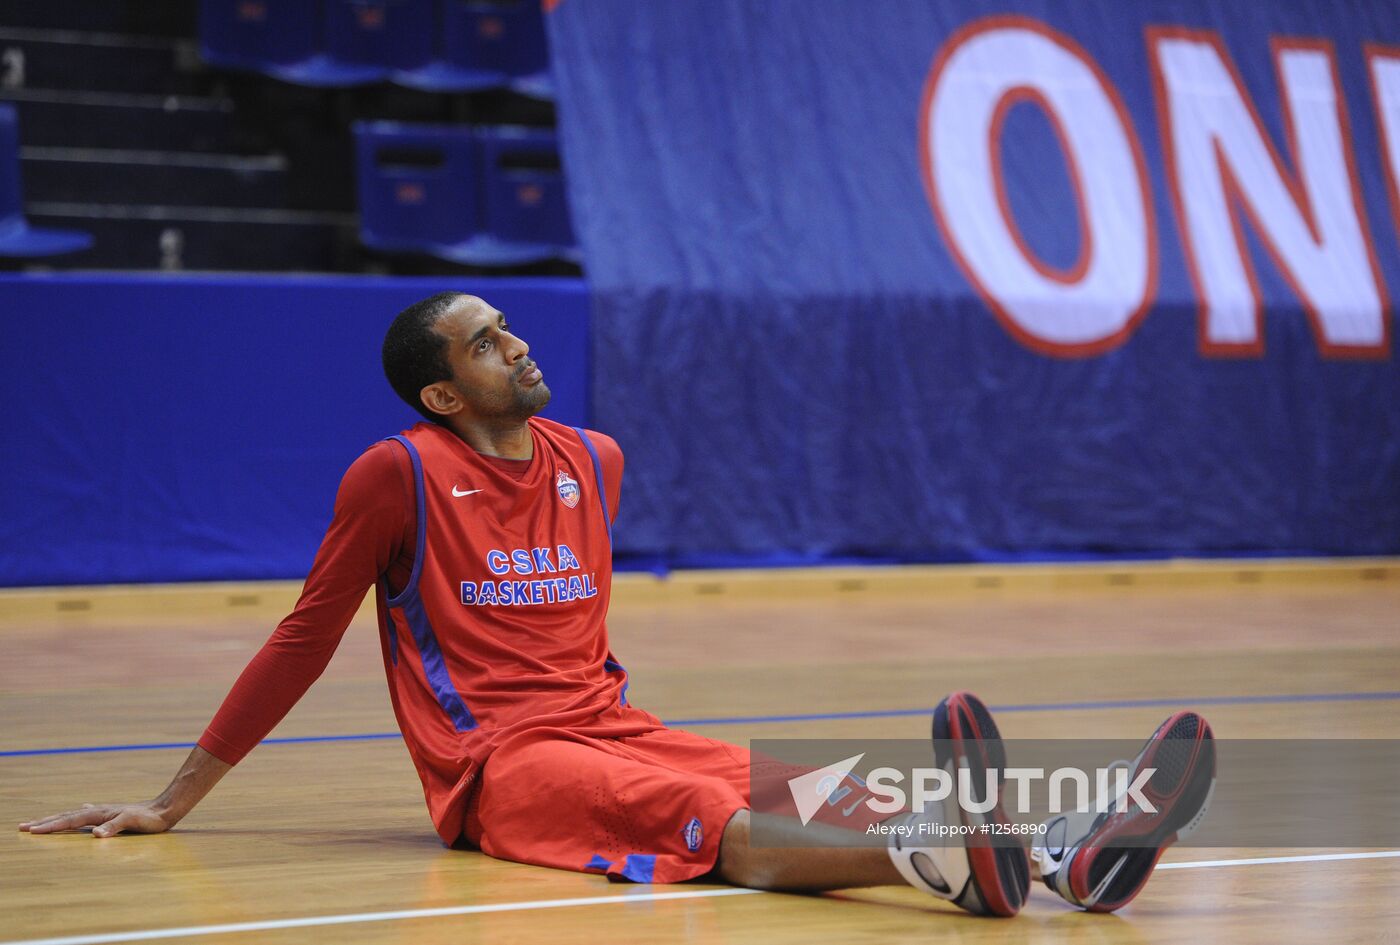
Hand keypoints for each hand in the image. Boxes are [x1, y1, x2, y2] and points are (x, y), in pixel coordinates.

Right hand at [19, 802, 173, 837]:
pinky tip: (79, 811)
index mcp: (99, 813)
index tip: (31, 831)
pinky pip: (87, 815)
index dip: (50, 826)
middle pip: (66, 816)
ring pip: (74, 815)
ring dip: (56, 818)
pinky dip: (77, 815)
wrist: (165, 809)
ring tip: (41, 822)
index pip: (69, 820)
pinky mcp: (111, 814)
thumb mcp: (133, 823)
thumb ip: (115, 828)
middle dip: (44, 822)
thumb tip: (95, 835)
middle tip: (21, 826)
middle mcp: (98, 811)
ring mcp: (104, 812)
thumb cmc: (149, 819)